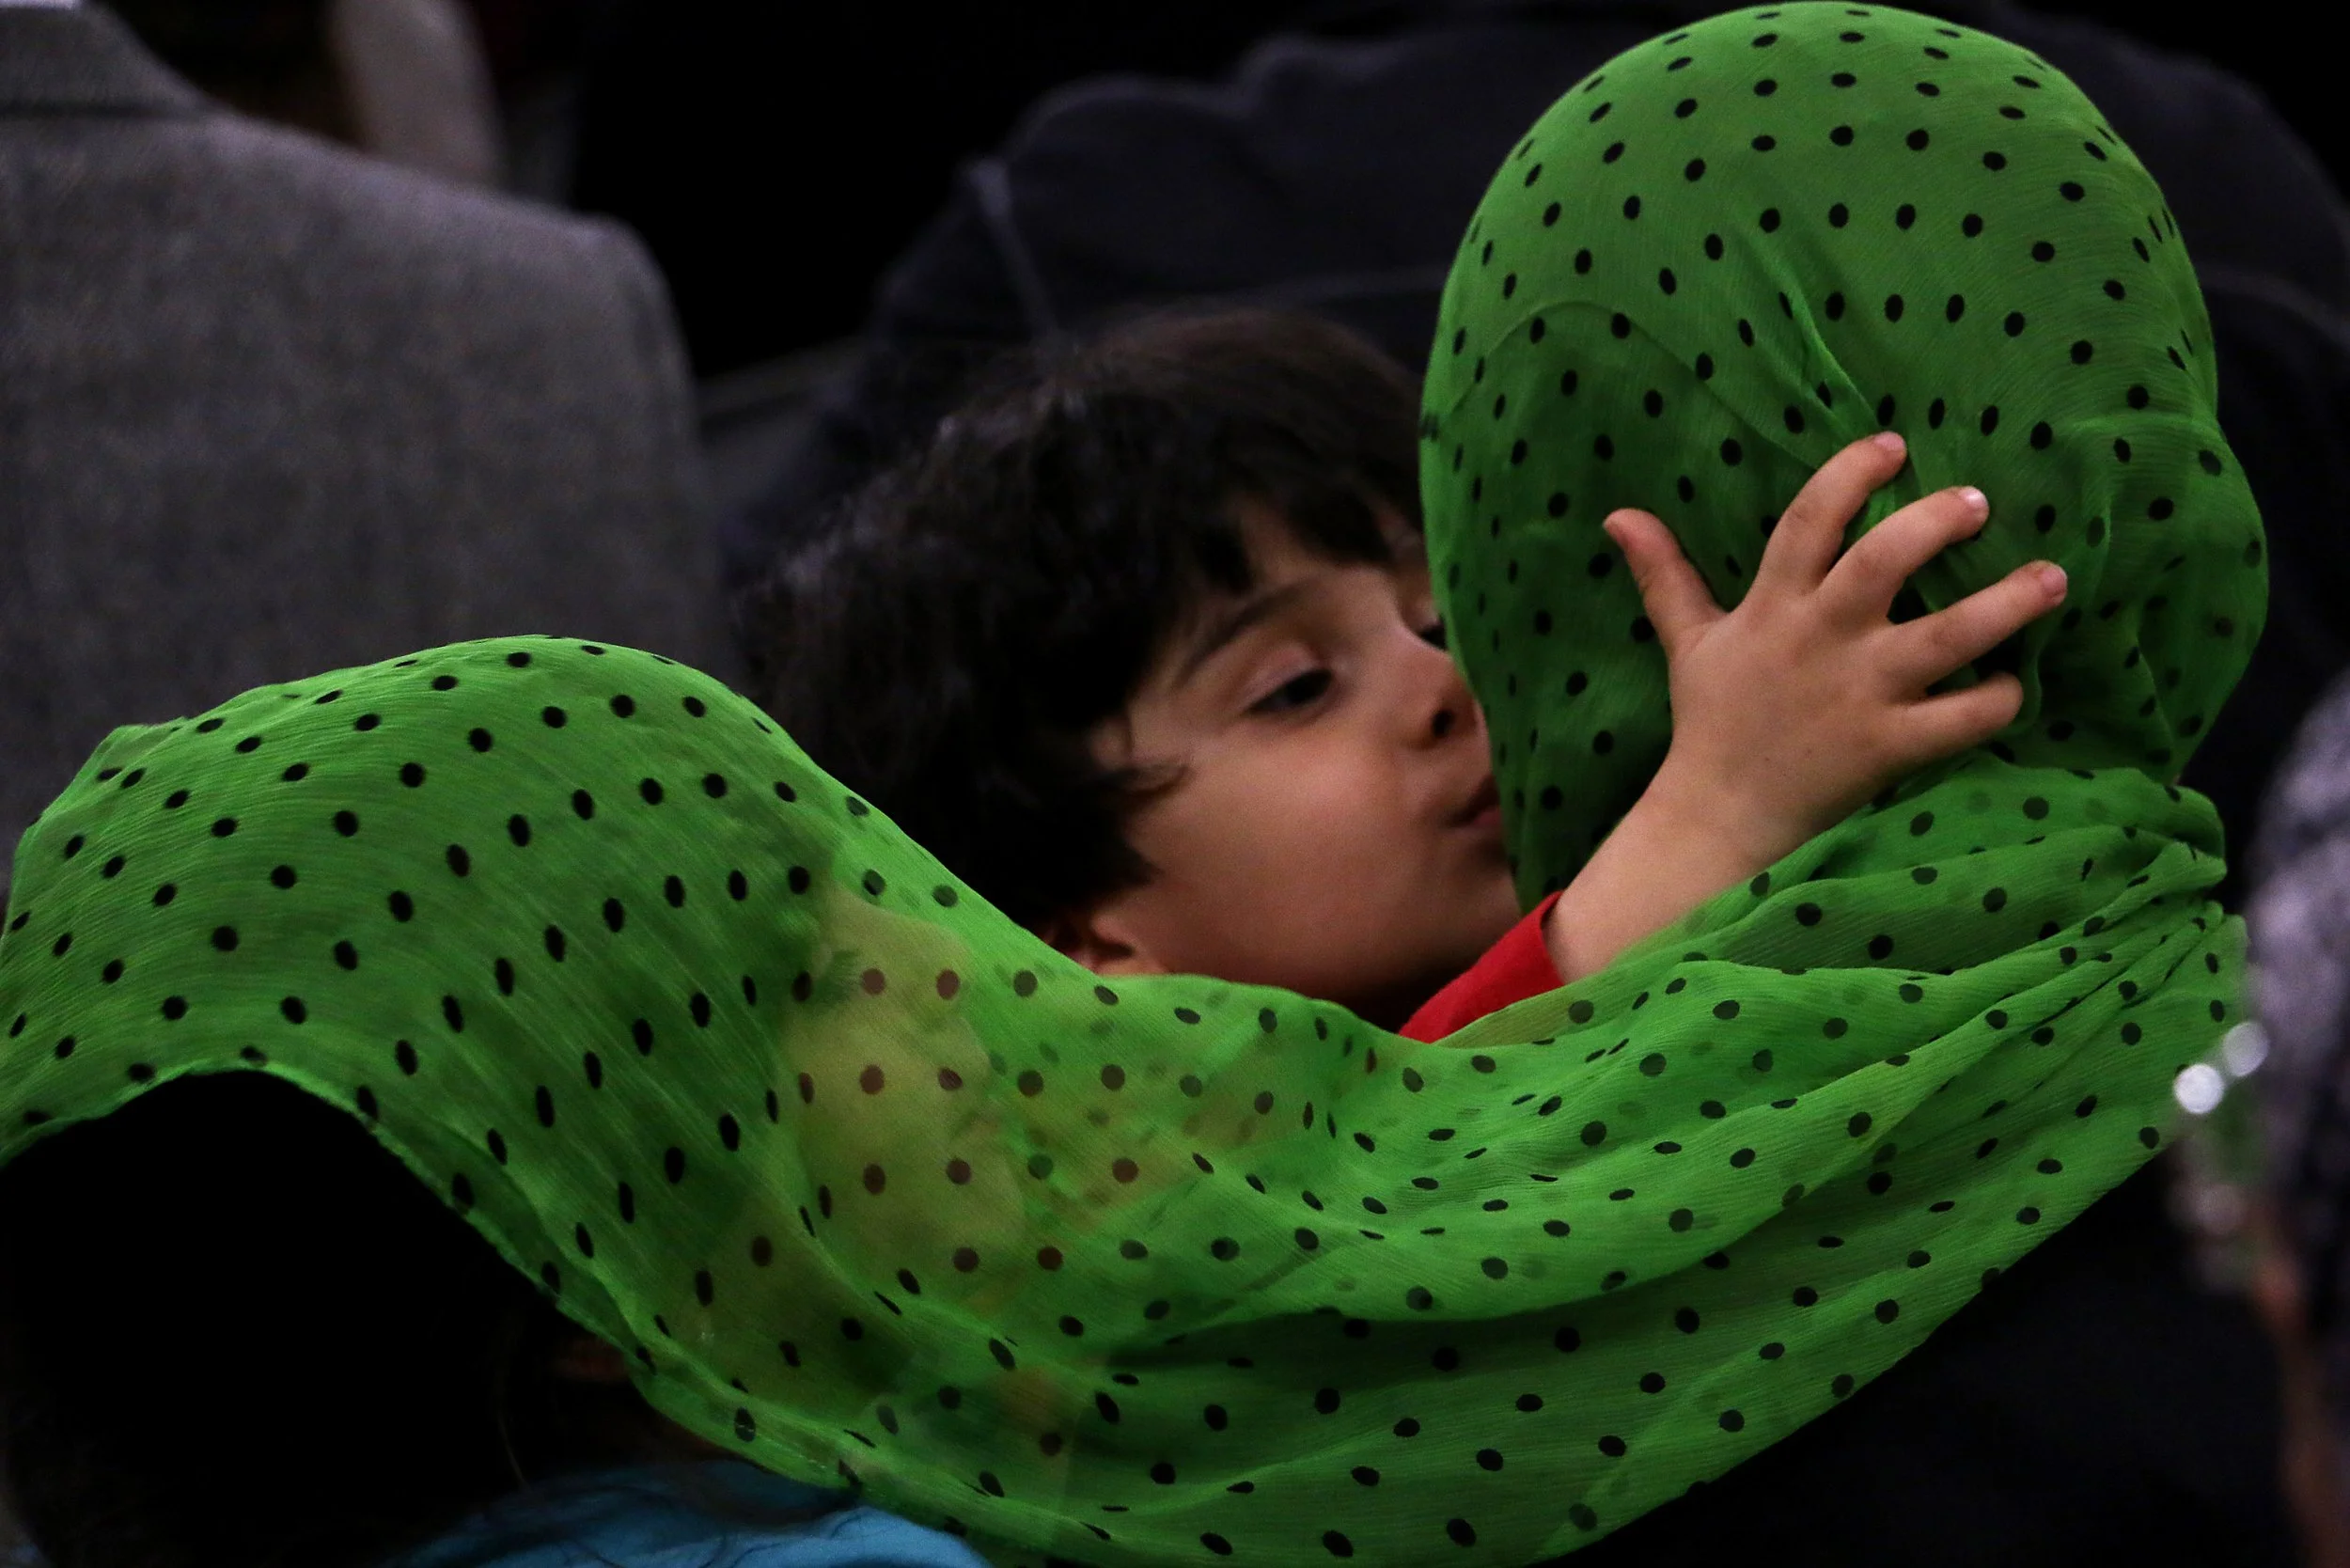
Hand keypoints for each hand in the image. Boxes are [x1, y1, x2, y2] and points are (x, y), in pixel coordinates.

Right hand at [1605, 430, 2065, 869]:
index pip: (1810, 519)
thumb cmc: (1712, 721)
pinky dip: (1999, 700)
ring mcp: (1860, 694)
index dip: (1852, 475)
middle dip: (1936, 523)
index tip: (1893, 445)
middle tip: (1978, 502)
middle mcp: (1821, 640)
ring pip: (1947, 637)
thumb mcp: (1686, 639)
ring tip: (2051, 577)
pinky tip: (2018, 683)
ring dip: (2006, 604)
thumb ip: (1664, 573)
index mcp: (1774, 606)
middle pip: (1884, 562)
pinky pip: (1962, 718)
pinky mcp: (1890, 747)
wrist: (1719, 817)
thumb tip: (1618, 514)